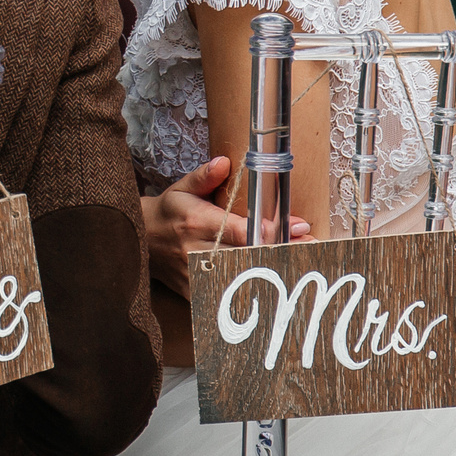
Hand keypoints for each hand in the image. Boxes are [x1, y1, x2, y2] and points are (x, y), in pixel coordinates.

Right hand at [140, 156, 310, 293]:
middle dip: (282, 251)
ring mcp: (196, 273)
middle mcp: (197, 249)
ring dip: (272, 272)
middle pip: (248, 254)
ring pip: (241, 276)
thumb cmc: (168, 212)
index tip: (299, 227)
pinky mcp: (194, 289)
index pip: (240, 228)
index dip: (271, 230)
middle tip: (314, 249)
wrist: (141, 241)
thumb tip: (224, 162)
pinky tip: (275, 288)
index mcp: (197, 221)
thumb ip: (204, 176)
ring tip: (301, 267)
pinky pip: (226, 293)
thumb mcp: (181, 188)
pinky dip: (251, 292)